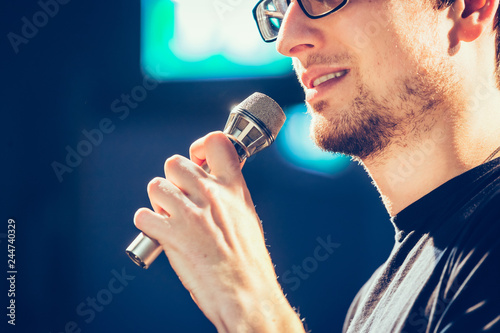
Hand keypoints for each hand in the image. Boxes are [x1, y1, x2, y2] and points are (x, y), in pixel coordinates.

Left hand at [133, 131, 303, 331]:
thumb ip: (228, 195)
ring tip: (170, 218)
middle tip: (180, 199)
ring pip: (155, 185)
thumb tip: (211, 185)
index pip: (215, 143)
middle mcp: (210, 194)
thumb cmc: (248, 261)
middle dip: (173, 180)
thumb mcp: (247, 217)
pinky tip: (160, 234)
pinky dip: (148, 225)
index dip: (200, 146)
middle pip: (174, 163)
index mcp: (233, 188)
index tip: (197, 157)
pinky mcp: (171, 234)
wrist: (245, 292)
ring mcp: (190, 213)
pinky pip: (143, 215)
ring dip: (158, 202)